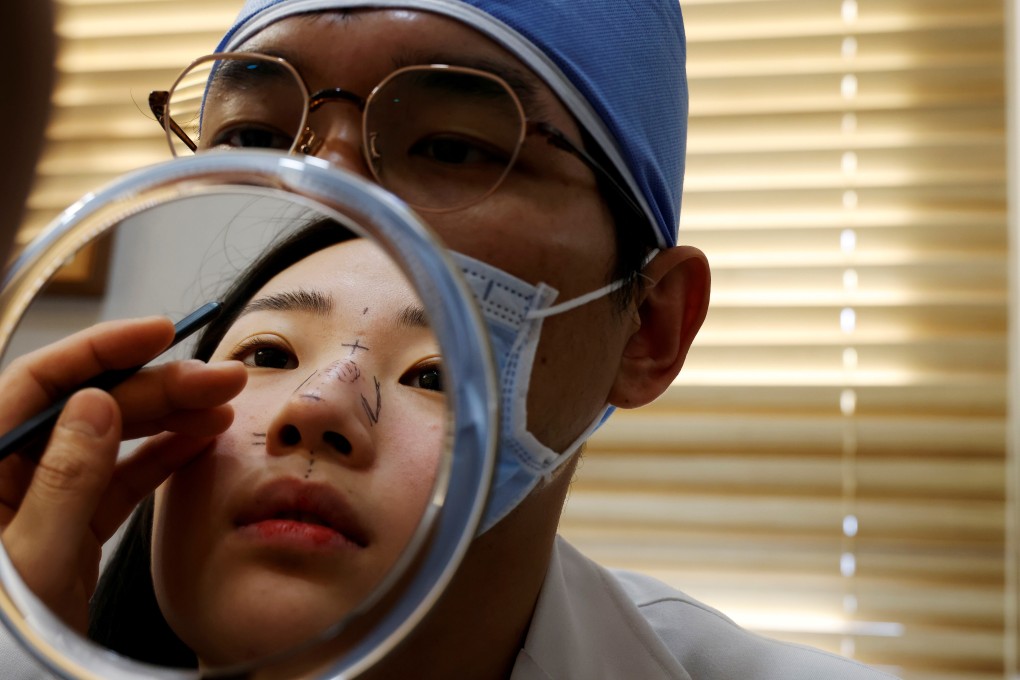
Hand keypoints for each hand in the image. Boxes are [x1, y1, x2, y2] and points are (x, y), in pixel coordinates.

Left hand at [0, 316, 245, 631]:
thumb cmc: (5, 636)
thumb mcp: (33, 559)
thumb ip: (63, 481)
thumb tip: (96, 403)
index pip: (40, 383)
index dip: (102, 349)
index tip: (160, 332)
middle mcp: (9, 473)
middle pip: (89, 406)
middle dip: (158, 386)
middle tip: (220, 378)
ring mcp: (45, 499)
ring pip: (112, 438)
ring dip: (169, 417)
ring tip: (223, 406)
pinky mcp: (72, 526)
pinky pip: (121, 478)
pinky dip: (163, 458)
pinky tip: (200, 442)